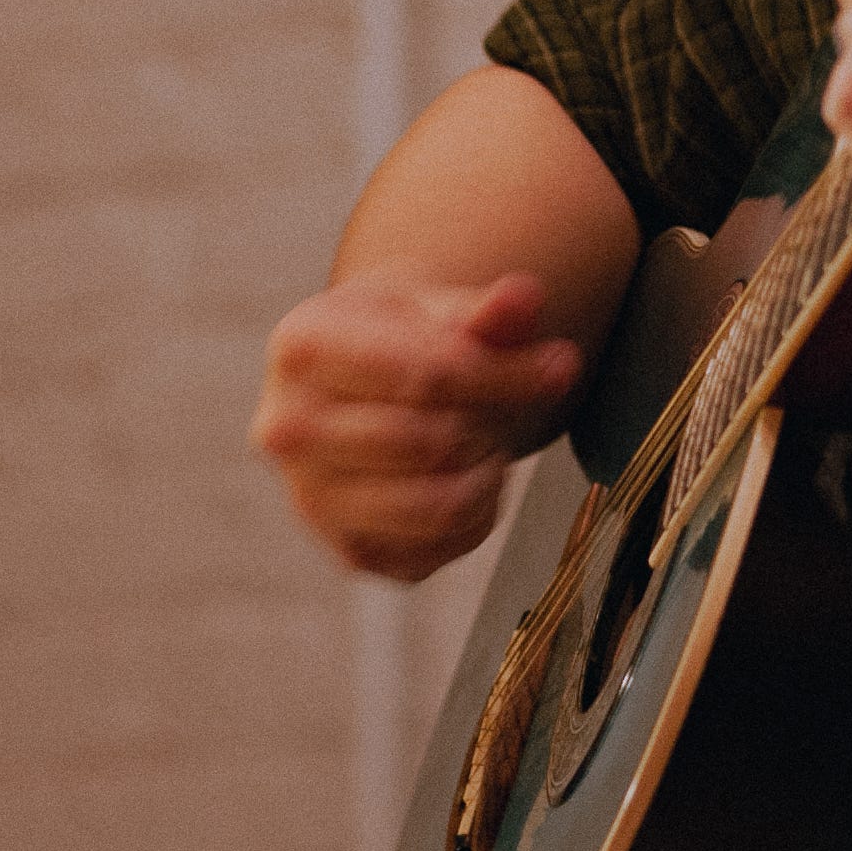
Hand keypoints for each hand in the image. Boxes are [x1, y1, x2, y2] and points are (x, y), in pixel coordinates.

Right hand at [251, 272, 585, 581]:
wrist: (359, 387)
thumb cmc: (402, 335)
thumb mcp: (436, 306)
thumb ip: (485, 309)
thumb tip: (528, 298)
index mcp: (301, 348)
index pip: (425, 375)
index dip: (506, 374)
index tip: (565, 365)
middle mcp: (286, 430)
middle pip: (432, 442)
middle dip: (491, 421)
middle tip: (504, 404)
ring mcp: (310, 499)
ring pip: (437, 505)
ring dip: (487, 473)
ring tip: (488, 440)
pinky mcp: (348, 551)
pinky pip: (441, 550)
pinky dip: (477, 515)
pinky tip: (466, 476)